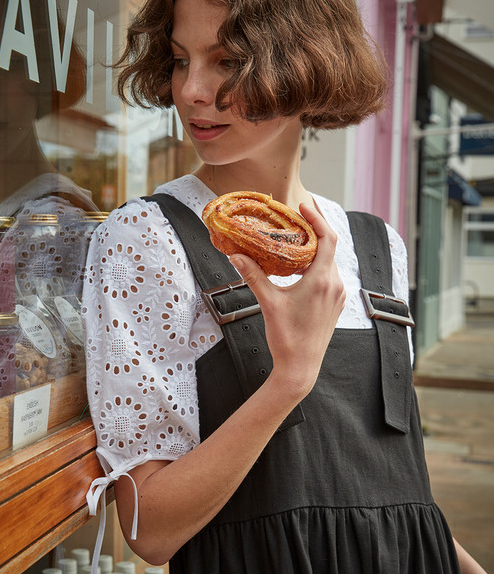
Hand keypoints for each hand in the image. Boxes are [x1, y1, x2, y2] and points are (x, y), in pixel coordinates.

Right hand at [230, 202, 344, 398]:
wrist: (301, 367)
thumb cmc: (286, 337)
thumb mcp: (268, 303)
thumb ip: (253, 276)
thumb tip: (235, 255)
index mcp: (322, 280)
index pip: (327, 238)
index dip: (317, 218)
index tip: (304, 205)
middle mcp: (335, 284)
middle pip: (330, 246)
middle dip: (315, 228)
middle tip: (300, 214)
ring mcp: (337, 295)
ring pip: (329, 262)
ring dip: (316, 248)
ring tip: (297, 237)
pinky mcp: (335, 304)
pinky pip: (329, 275)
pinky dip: (317, 264)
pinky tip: (301, 265)